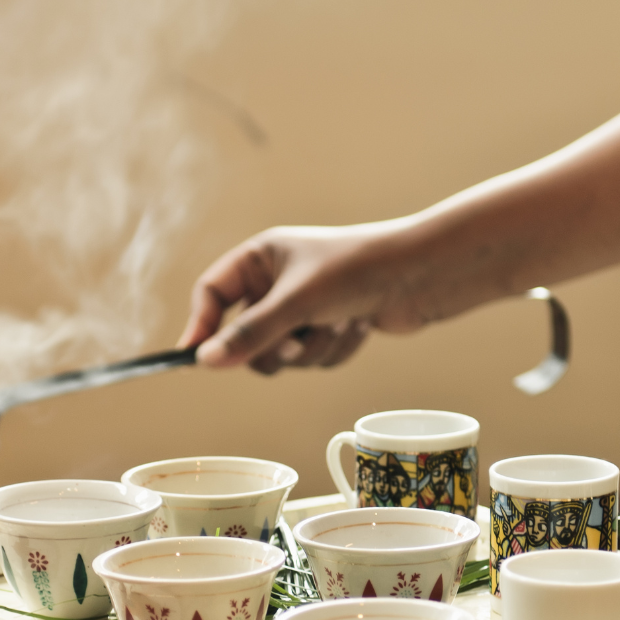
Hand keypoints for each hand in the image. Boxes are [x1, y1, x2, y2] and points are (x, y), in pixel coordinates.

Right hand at [178, 224, 413, 373]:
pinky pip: (312, 360)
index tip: (196, 358)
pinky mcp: (327, 327)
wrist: (423, 275)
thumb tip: (205, 361)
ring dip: (312, 349)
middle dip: (275, 347)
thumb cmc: (358, 269)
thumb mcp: (297, 303)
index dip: (201, 325)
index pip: (211, 293)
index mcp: (261, 258)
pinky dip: (334, 351)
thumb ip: (249, 334)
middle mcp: (277, 281)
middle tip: (295, 342)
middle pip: (244, 336)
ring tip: (340, 322)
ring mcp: (303, 307)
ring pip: (282, 355)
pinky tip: (359, 325)